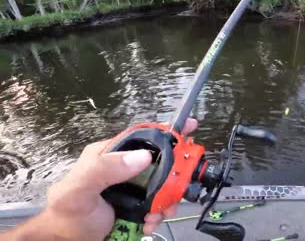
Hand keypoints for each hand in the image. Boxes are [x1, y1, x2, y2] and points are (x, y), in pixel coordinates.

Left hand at [45, 119, 197, 240]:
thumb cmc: (68, 213)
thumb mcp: (80, 188)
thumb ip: (105, 169)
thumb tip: (144, 156)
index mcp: (110, 153)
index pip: (142, 136)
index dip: (166, 131)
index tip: (189, 128)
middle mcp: (124, 167)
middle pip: (160, 162)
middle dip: (173, 175)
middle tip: (177, 189)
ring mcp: (133, 187)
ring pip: (163, 185)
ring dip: (167, 199)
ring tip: (160, 213)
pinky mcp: (138, 205)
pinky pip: (158, 205)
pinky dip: (159, 214)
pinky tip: (150, 223)